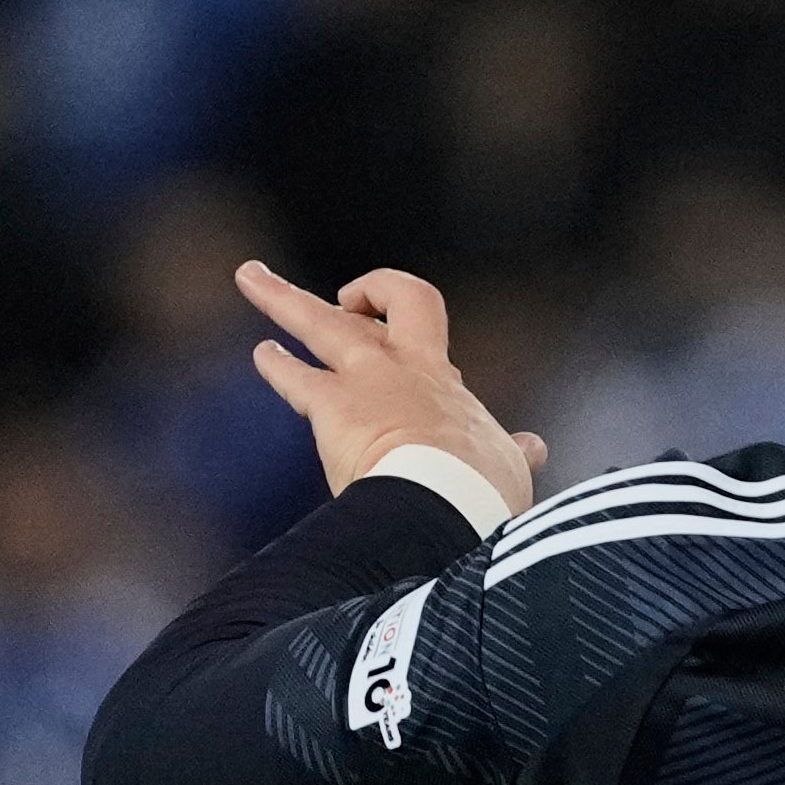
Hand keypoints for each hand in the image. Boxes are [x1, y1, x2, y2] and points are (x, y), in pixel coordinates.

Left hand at [239, 262, 546, 510]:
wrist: (448, 507)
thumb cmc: (482, 492)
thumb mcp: (507, 466)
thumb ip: (513, 452)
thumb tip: (533, 448)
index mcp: (445, 383)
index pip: (423, 321)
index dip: (399, 310)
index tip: (389, 324)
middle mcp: (407, 370)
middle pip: (390, 302)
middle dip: (364, 291)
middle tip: (341, 294)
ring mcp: (367, 383)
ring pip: (320, 321)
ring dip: (281, 297)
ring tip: (252, 277)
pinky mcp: (332, 407)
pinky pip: (295, 375)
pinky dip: (277, 364)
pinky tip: (264, 355)